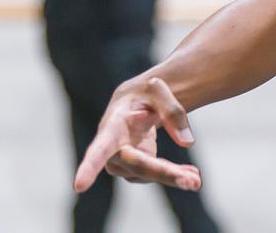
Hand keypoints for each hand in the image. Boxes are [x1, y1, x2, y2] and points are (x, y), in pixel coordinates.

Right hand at [75, 76, 200, 192]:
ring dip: (173, 177)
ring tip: (196, 180)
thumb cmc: (144, 93)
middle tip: (191, 183)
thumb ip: (173, 112)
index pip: (99, 148)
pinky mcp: (136, 167)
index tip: (79, 185)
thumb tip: (187, 143)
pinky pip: (156, 174)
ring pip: (148, 174)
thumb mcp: (158, 90)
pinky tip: (193, 176)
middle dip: (163, 174)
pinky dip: (175, 175)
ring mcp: (123, 161)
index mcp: (111, 126)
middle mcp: (112, 149)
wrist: (139, 102)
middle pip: (137, 165)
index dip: (89, 166)